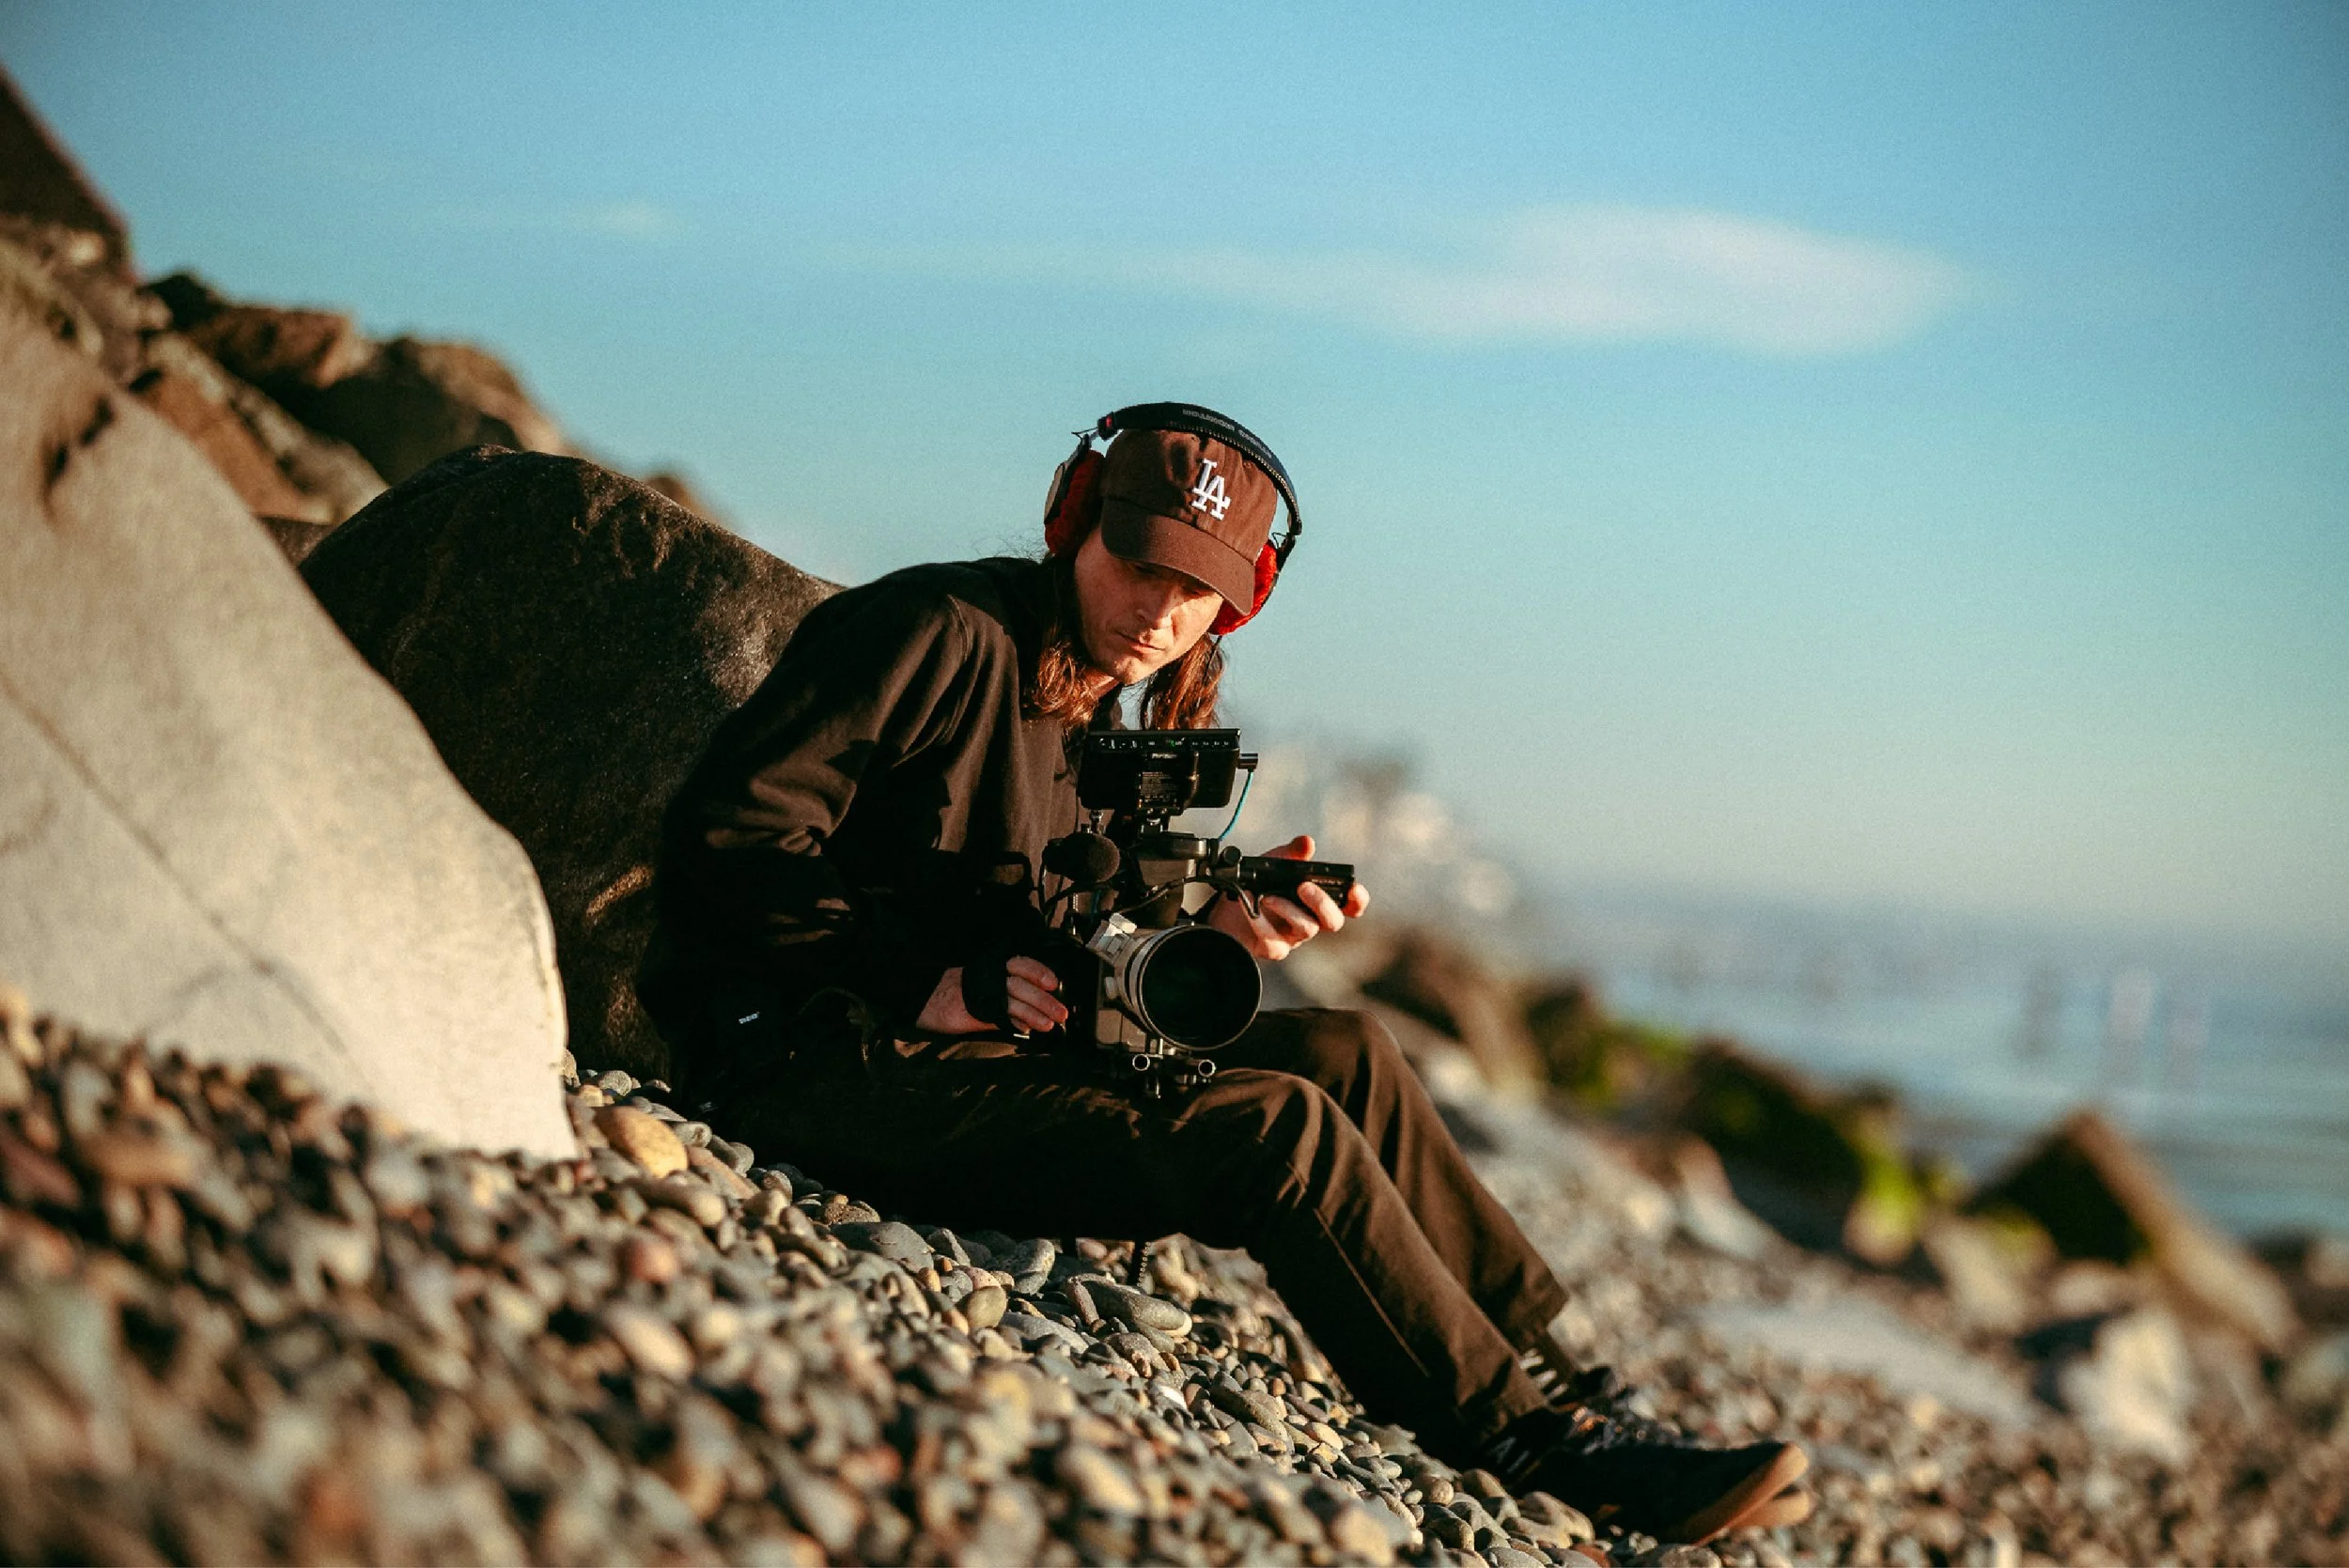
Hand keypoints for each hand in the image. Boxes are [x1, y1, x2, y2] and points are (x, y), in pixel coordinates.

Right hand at [916, 956, 1069, 1035]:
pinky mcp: (973, 1013)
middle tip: (1062, 1012)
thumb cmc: (954, 991)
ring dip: (1035, 1013)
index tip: (1054, 983)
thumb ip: (1004, 994)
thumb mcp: (981, 985)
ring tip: (1049, 1024)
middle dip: (1044, 999)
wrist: (924, 998)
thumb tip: (1031, 1007)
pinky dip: (1014, 1023)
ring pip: (1014, 1001)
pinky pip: (999, 1017)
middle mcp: (988, 978)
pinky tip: (1026, 1030)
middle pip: (1022, 984)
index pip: (1021, 965)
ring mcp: (981, 994)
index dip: (1039, 972)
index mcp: (992, 968)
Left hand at [1206, 833, 1371, 961]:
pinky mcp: (1273, 949)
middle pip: (1333, 921)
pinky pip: (1274, 942)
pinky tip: (1249, 907)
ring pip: (1306, 929)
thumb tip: (1307, 842)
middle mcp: (1311, 920)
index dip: (1357, 901)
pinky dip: (1260, 923)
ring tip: (1267, 896)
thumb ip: (1292, 854)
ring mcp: (1293, 937)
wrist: (1225, 908)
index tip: (1353, 889)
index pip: (1348, 906)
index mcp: (1317, 901)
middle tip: (1304, 887)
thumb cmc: (1257, 886)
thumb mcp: (1273, 865)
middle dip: (1322, 902)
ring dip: (1288, 909)